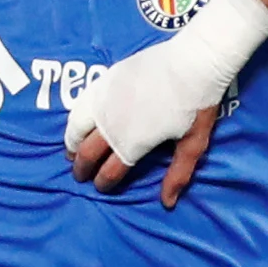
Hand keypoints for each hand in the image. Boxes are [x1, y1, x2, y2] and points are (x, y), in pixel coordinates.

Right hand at [69, 0, 267, 203]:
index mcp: (133, 143)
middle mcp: (113, 124)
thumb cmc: (196, 106)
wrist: (192, 63)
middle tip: (80, 175)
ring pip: (76, 127)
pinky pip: (80, 104)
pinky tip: (77, 124)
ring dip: (71, 144)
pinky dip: (74, 119)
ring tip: (71, 152)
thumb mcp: (193, 145)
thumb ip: (177, 174)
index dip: (104, 182)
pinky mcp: (105, 81)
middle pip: (87, 153)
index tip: (102, 187)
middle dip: (82, 168)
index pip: (110, 171)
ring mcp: (106, 101)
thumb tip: (166, 204)